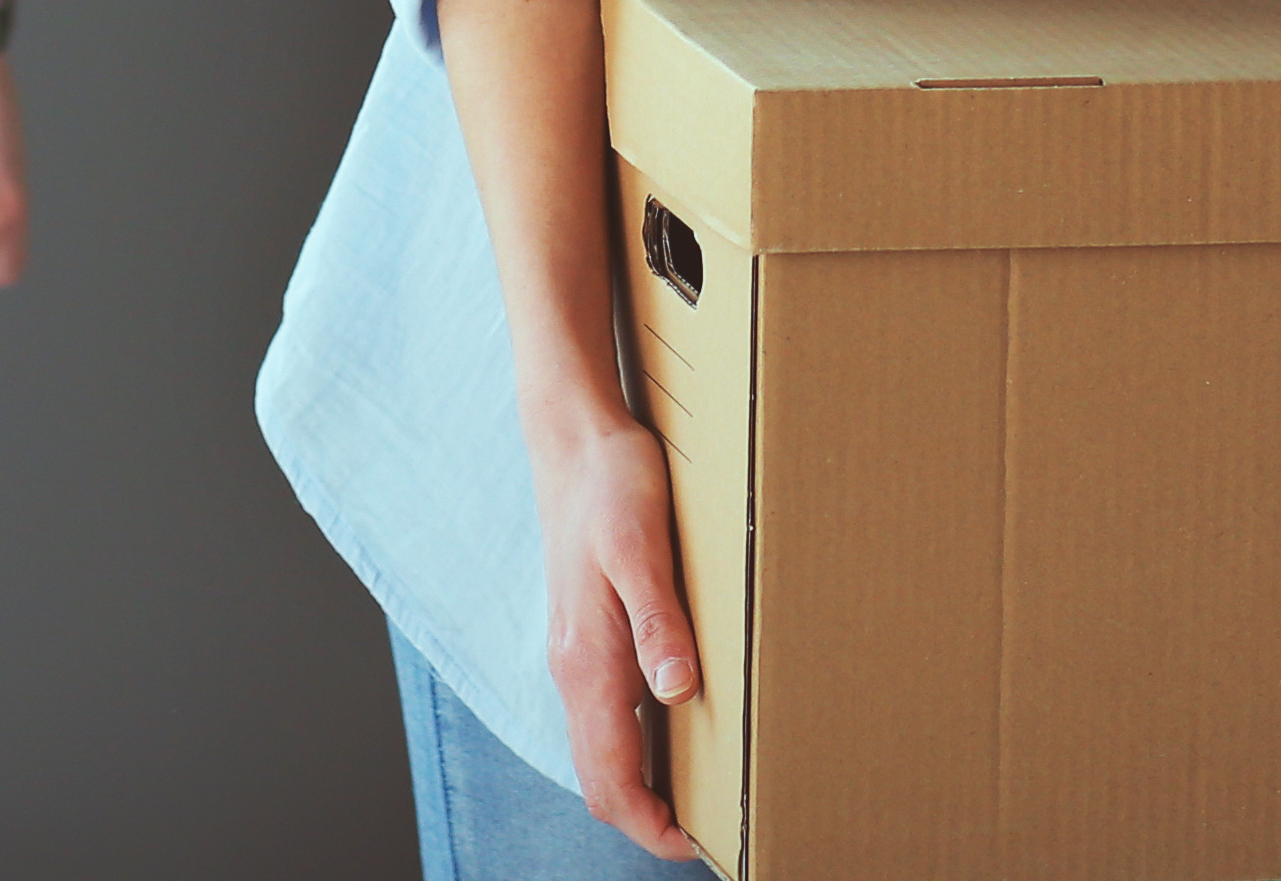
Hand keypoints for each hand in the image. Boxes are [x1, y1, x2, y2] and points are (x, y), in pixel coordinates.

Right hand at [532, 402, 705, 860]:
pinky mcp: (584, 635)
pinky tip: (674, 731)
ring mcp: (574, 653)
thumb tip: (678, 693)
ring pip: (599, 749)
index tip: (699, 843)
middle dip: (644, 819)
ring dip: (639, 785)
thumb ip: (658, 622)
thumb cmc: (613, 487)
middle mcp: (574, 669)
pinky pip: (603, 715)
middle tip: (706, 832)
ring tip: (698, 795)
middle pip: (600, 777)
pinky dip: (633, 747)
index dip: (650, 824)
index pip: (611, 776)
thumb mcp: (642, 548)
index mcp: (588, 662)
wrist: (573, 440)